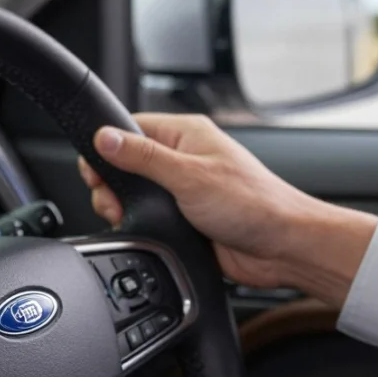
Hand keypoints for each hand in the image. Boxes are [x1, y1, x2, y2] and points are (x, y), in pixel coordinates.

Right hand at [80, 114, 377, 306]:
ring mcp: (183, 189)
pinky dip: (141, 225)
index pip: (130, 128)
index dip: (107, 148)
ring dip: (125, 208)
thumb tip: (105, 138)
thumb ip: (143, 157)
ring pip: (135, 194)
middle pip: (126, 163)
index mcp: (186, 134)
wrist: (282, 247)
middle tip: (114, 202)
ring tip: (129, 219)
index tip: (95, 171)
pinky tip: (147, 232)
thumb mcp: (189, 176)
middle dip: (112, 185)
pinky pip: (149, 217)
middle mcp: (184, 158)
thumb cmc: (253, 204)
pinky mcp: (184, 217)